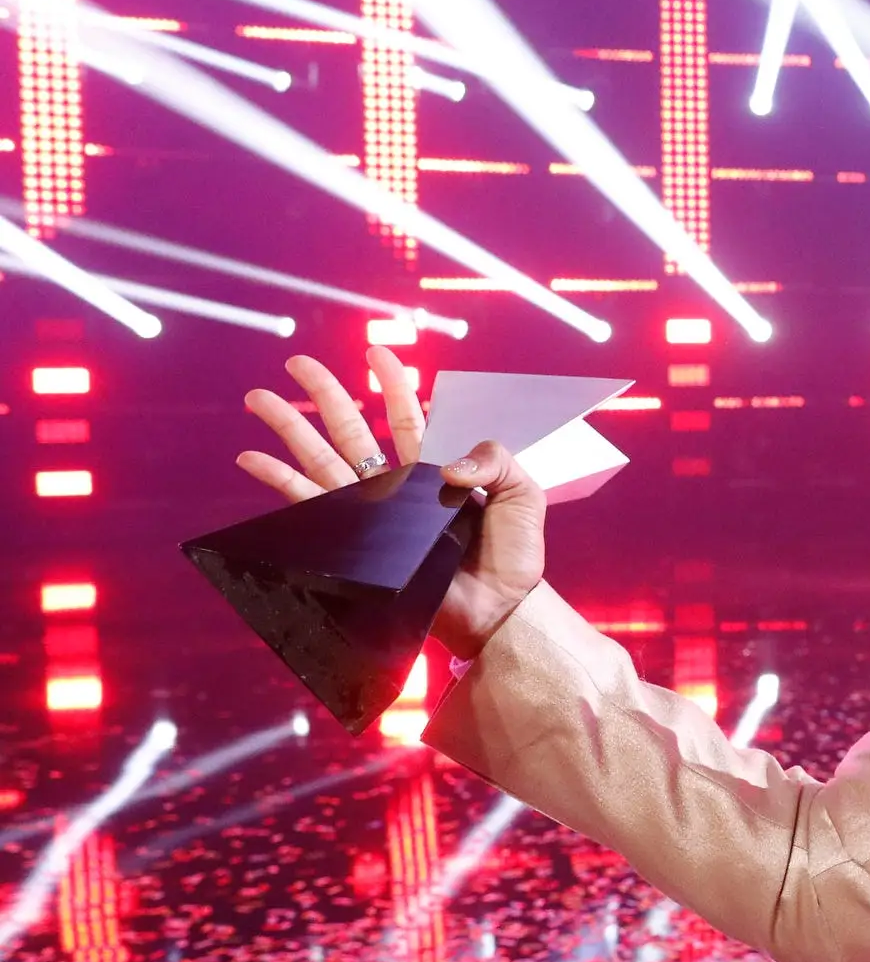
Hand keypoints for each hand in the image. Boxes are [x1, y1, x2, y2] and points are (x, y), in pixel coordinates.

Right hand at [236, 345, 546, 656]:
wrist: (500, 608)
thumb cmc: (515, 555)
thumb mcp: (523, 493)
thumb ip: (495, 460)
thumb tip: (446, 464)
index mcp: (438, 468)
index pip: (409, 416)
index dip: (392, 384)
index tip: (374, 353)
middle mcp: (401, 485)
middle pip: (354, 429)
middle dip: (325, 394)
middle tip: (297, 364)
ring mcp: (377, 512)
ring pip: (323, 459)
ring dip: (290, 428)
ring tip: (260, 400)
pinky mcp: (361, 541)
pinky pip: (313, 505)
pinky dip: (281, 482)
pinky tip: (253, 460)